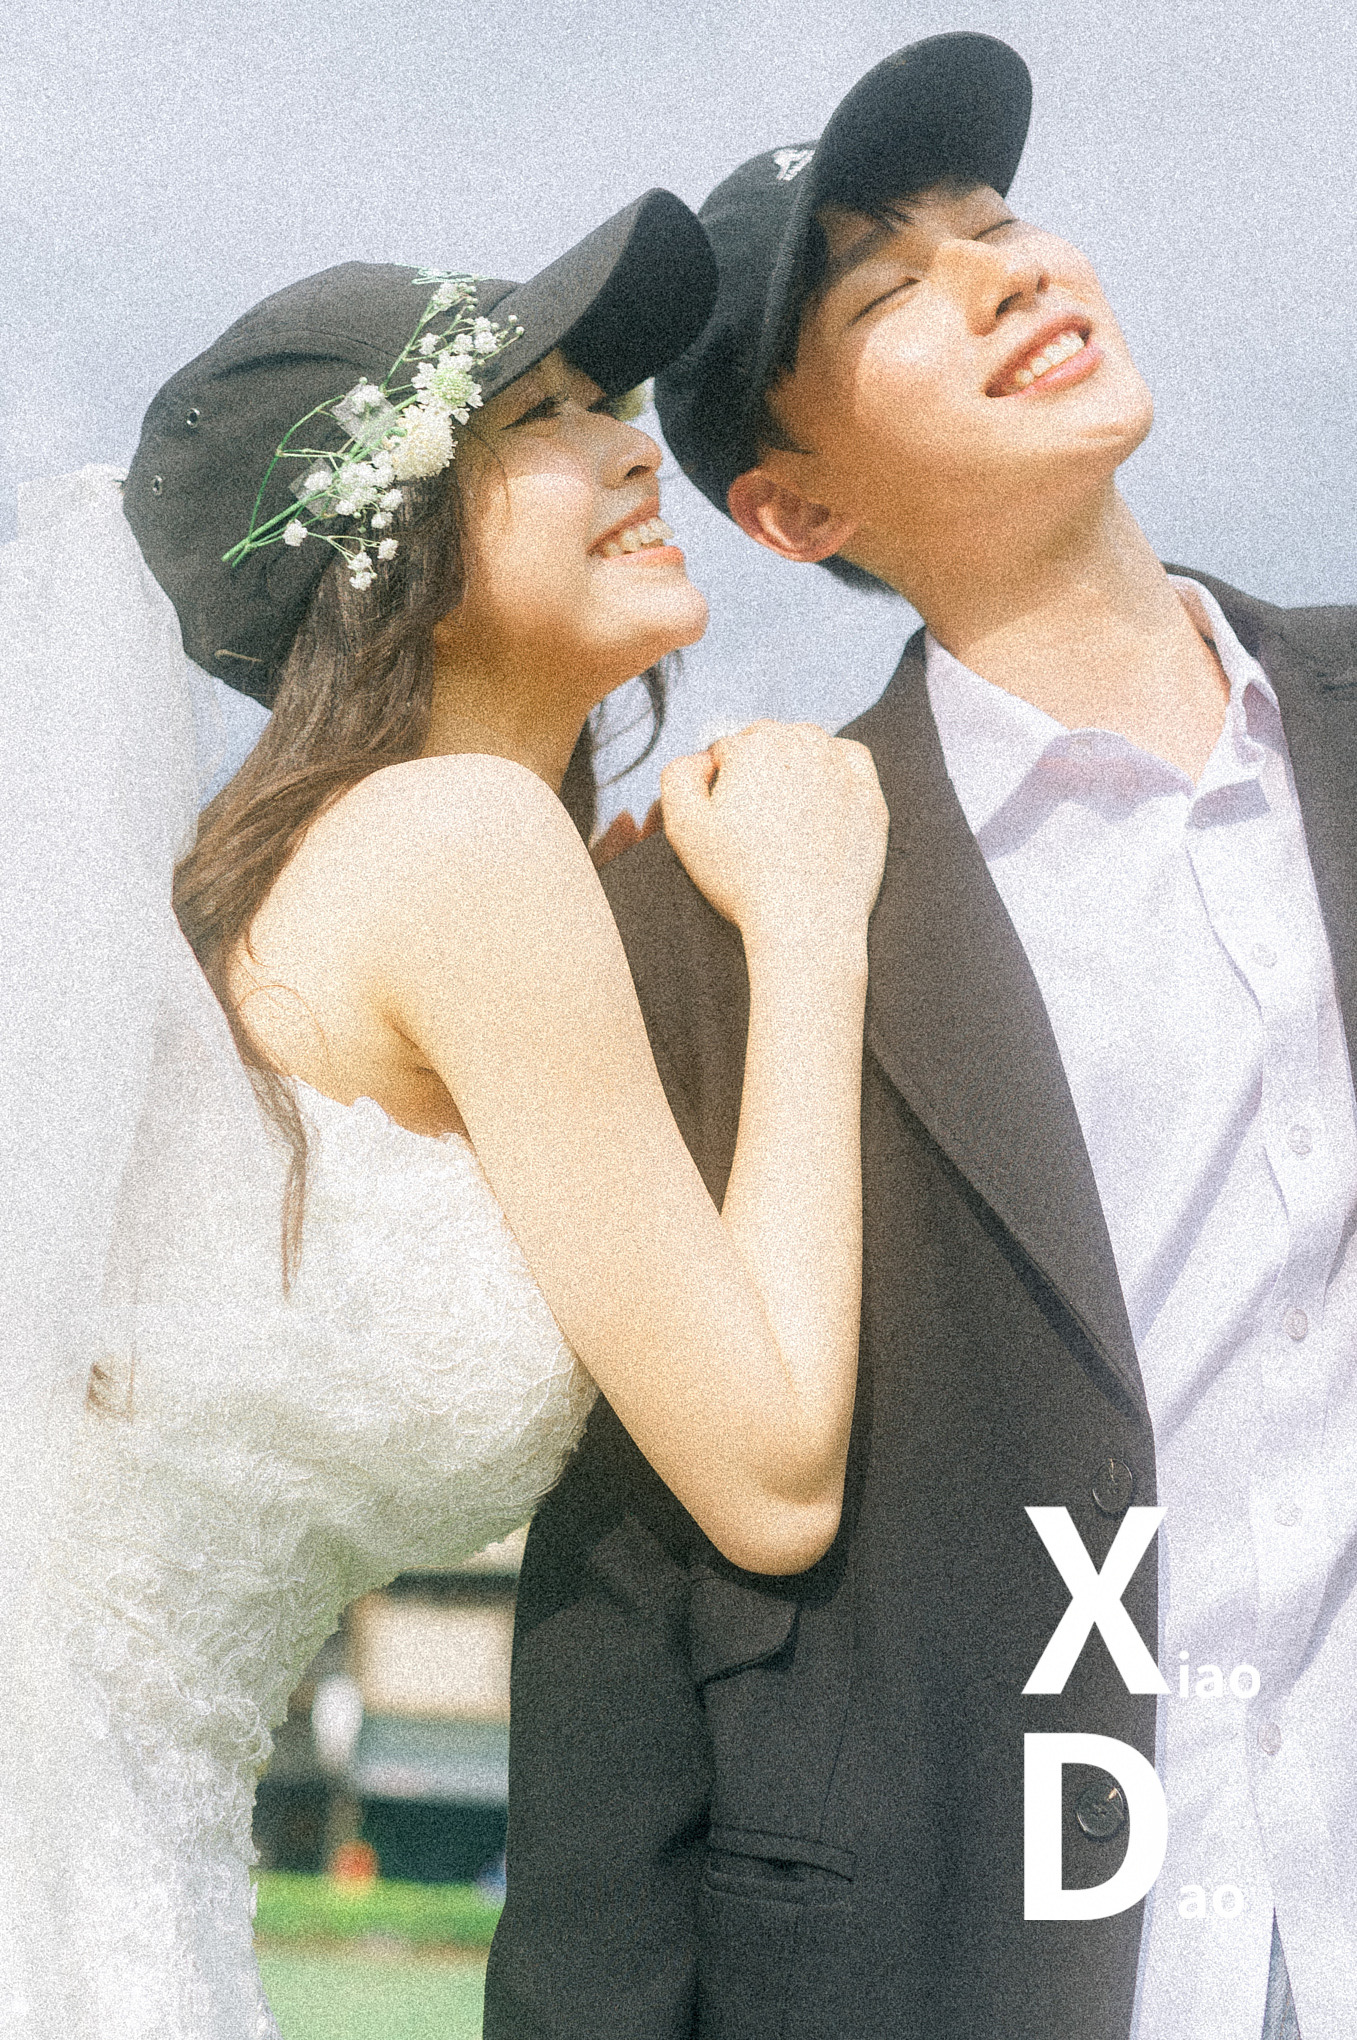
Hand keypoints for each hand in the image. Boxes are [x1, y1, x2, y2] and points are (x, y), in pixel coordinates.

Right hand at [660, 721, 887, 948]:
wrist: (805, 922)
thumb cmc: (742, 878)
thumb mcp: (684, 825)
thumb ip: (677, 775)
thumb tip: (701, 757)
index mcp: (755, 744)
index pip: (725, 750)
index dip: (717, 785)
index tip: (723, 820)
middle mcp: (802, 743)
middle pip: (767, 741)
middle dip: (755, 771)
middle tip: (752, 822)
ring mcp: (841, 767)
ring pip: (808, 746)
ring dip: (793, 767)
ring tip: (783, 815)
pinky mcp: (869, 794)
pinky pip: (849, 761)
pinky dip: (834, 769)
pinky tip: (820, 799)